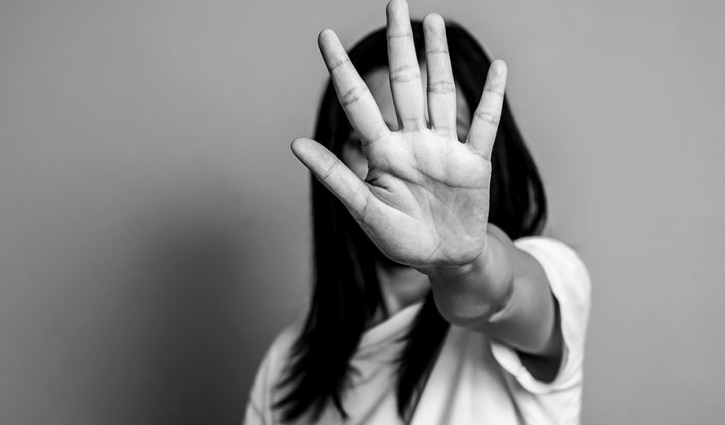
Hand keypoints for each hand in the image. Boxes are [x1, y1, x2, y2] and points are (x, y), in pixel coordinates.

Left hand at [291, 0, 506, 271]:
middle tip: (394, 3)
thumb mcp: (365, 211)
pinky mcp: (475, 161)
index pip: (358, 101)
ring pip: (440, 92)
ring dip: (439, 57)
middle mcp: (412, 141)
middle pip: (405, 82)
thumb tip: (296, 144)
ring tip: (432, 21)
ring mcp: (445, 148)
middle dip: (399, 44)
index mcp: (382, 153)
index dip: (341, 68)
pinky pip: (484, 124)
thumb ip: (335, 176)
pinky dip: (492, 97)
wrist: (444, 261)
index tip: (325, 34)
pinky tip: (499, 68)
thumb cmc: (401, 239)